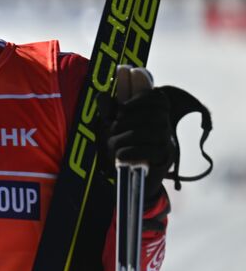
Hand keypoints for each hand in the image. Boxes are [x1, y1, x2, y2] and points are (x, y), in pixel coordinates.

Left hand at [106, 66, 171, 198]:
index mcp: (155, 114)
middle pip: (154, 114)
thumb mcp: (114, 127)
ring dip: (126, 137)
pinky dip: (131, 151)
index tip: (121, 108)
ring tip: (113, 143)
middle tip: (114, 127)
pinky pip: (151, 150)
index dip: (141, 98)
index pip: (159, 98)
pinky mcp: (165, 157)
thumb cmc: (124, 146)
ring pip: (151, 132)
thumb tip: (102, 95)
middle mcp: (165, 126)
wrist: (133, 176)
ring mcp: (168, 141)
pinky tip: (120, 154)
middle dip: (129, 119)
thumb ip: (109, 111)